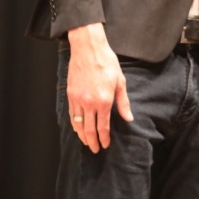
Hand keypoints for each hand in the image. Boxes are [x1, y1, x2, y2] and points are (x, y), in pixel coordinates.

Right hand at [67, 23, 133, 152]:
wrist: (88, 49)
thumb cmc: (106, 62)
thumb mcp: (120, 81)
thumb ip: (123, 102)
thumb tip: (128, 118)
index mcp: (103, 101)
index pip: (103, 127)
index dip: (104, 138)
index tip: (105, 145)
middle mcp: (89, 103)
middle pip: (89, 129)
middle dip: (93, 141)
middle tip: (95, 149)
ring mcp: (78, 99)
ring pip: (78, 124)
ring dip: (82, 136)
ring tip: (86, 142)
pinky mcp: (70, 94)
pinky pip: (71, 114)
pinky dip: (74, 124)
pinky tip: (77, 128)